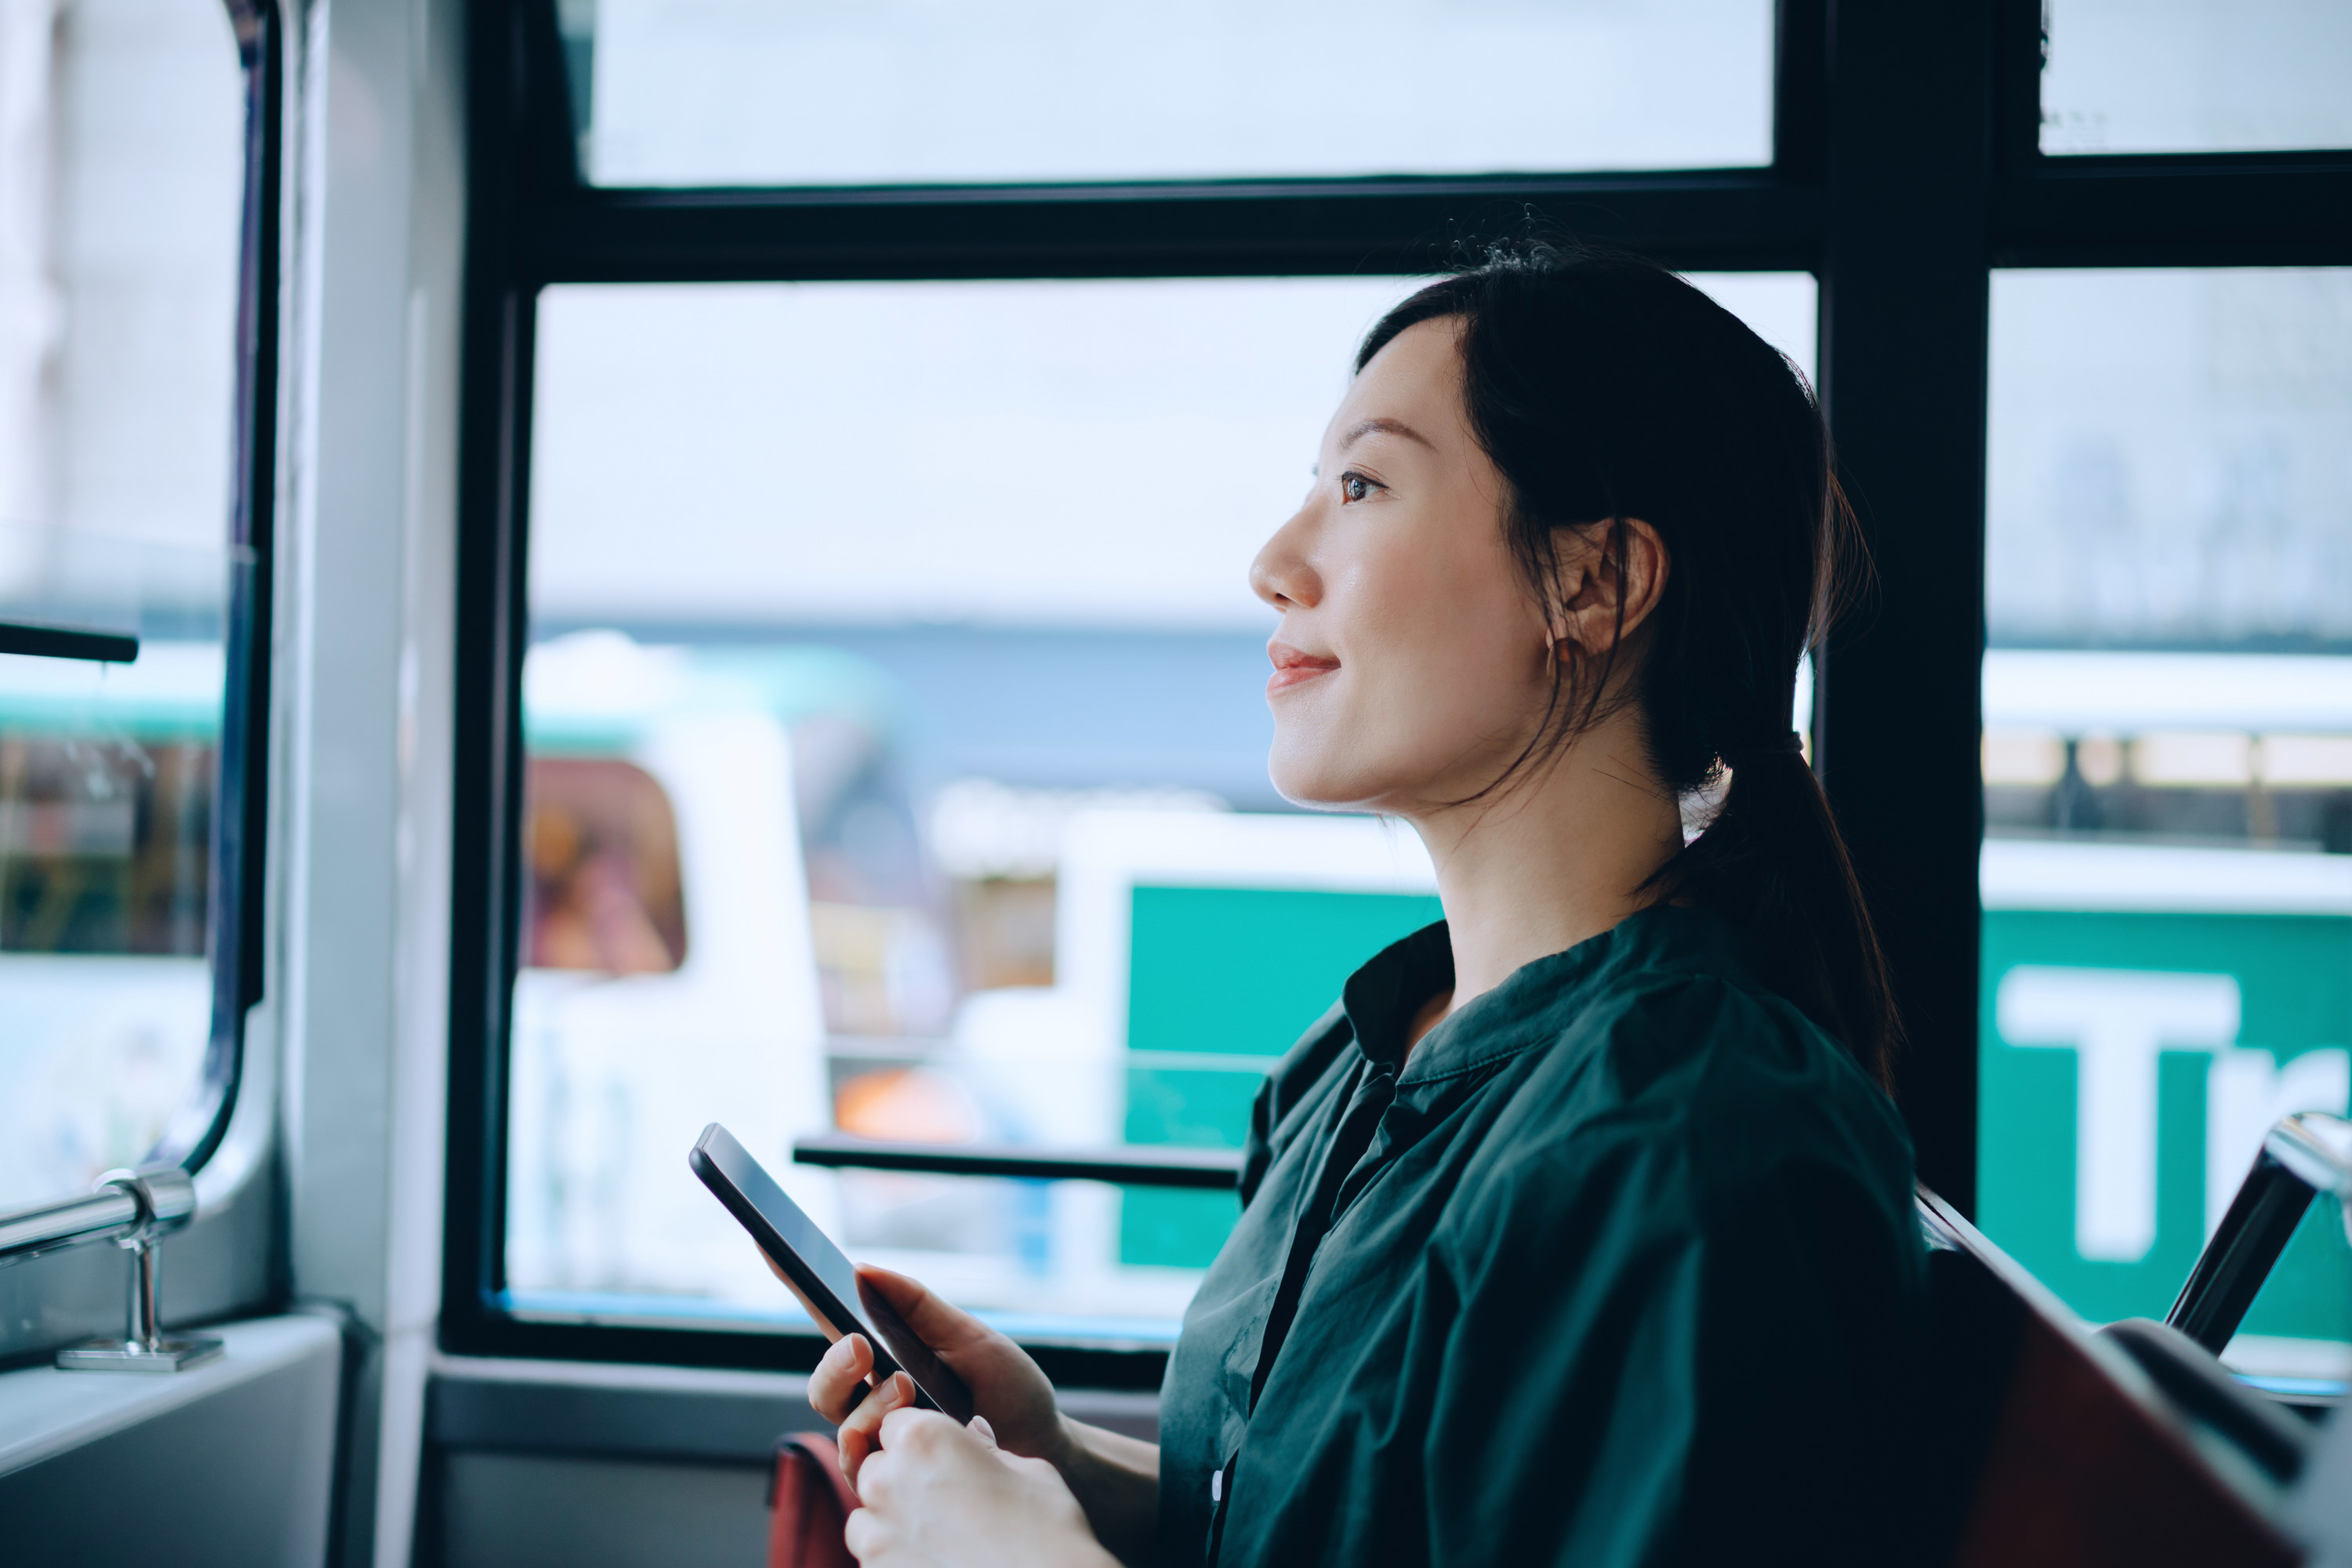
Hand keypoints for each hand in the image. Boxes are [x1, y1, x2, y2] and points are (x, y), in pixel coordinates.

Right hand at [806, 1265, 1064, 1484]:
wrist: (1043, 1444)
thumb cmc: (1007, 1387)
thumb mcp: (969, 1337)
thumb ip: (918, 1306)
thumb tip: (861, 1269)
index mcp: (887, 1353)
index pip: (831, 1320)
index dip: (795, 1284)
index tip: (773, 1246)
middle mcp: (876, 1397)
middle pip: (825, 1385)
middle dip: (835, 1365)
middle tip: (862, 1347)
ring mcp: (885, 1438)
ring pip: (842, 1425)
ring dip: (868, 1406)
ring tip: (906, 1388)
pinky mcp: (897, 1476)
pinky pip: (862, 1467)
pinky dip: (872, 1448)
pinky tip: (899, 1435)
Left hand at [845, 1408, 1117, 1567]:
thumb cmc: (1045, 1531)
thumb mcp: (1028, 1472)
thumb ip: (987, 1449)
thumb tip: (975, 1434)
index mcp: (924, 1438)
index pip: (896, 1422)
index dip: (920, 1438)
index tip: (943, 1456)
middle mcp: (888, 1480)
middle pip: (876, 1467)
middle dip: (902, 1478)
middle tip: (947, 1500)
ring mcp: (876, 1533)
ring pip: (867, 1514)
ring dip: (891, 1520)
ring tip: (940, 1536)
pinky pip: (870, 1555)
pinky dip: (892, 1555)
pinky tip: (932, 1558)